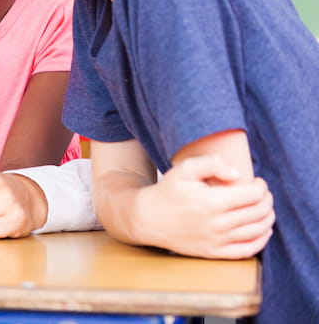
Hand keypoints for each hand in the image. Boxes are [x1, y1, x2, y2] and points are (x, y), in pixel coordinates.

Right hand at [135, 155, 273, 258]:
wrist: (147, 218)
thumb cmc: (168, 191)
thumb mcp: (185, 168)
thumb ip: (212, 163)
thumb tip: (237, 173)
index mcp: (213, 201)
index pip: (254, 195)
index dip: (261, 186)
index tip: (257, 182)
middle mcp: (218, 223)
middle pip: (259, 212)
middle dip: (267, 200)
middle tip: (262, 194)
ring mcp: (217, 241)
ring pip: (258, 231)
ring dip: (267, 218)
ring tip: (264, 208)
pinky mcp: (215, 252)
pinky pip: (249, 250)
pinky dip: (262, 240)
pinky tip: (262, 230)